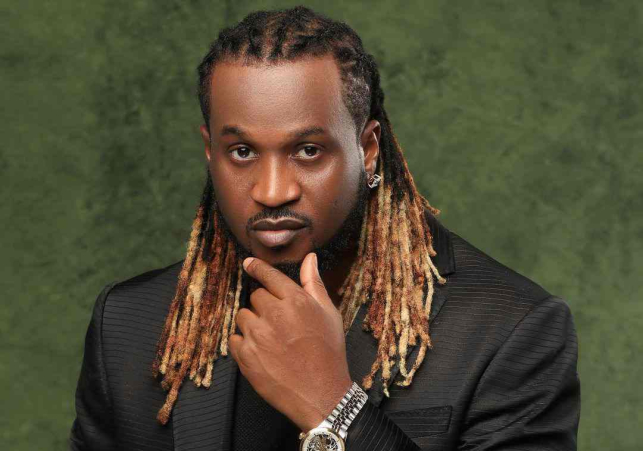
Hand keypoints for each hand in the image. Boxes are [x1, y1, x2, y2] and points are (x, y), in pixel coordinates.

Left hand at [228, 252, 352, 431]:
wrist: (321, 393)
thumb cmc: (329, 353)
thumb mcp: (329, 314)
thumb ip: (314, 284)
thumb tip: (309, 258)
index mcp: (296, 301)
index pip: (268, 275)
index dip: (257, 268)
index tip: (248, 264)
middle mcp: (274, 314)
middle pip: (256, 296)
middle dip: (265, 306)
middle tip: (280, 323)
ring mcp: (258, 335)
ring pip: (243, 316)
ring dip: (253, 323)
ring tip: (271, 339)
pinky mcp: (245, 356)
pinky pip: (235, 339)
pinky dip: (244, 343)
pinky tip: (261, 352)